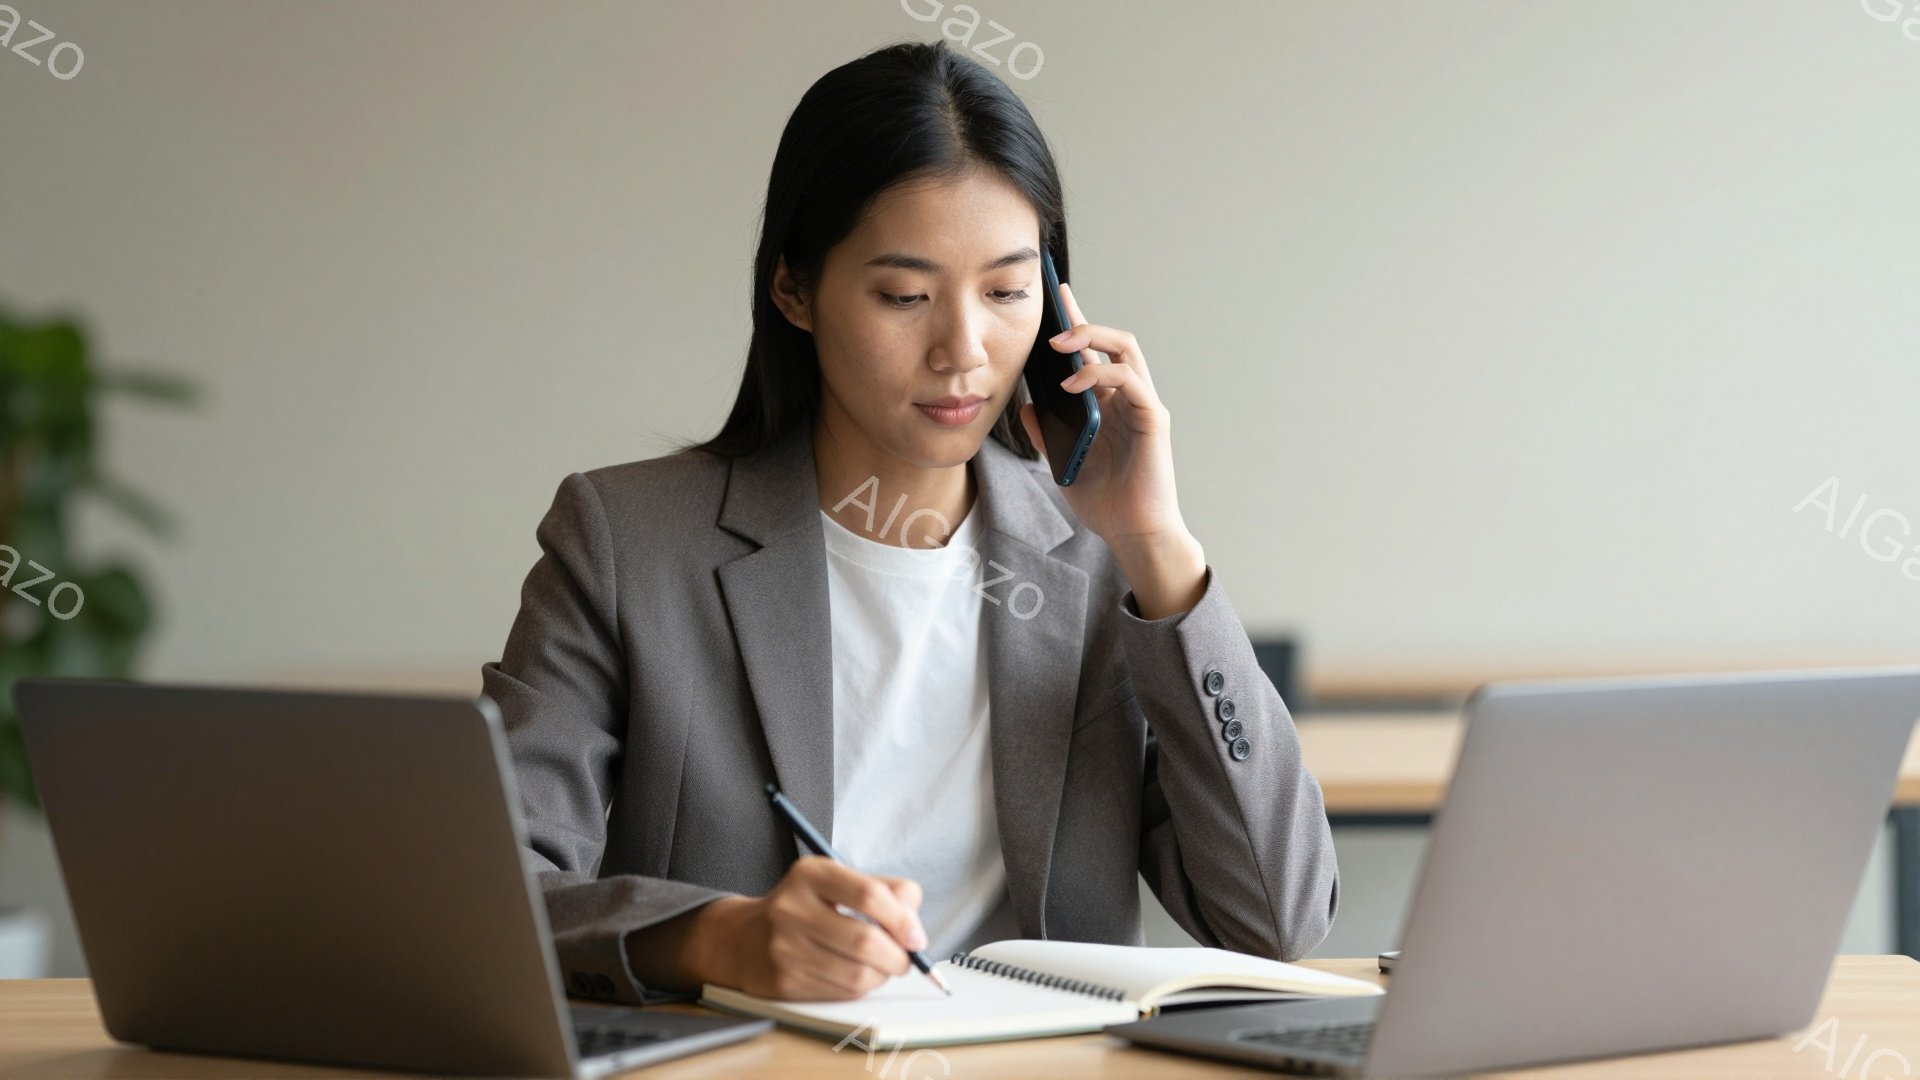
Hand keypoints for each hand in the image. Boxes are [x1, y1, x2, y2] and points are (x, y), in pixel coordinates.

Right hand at [694, 856, 927, 999]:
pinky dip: (860, 988)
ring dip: (881, 975)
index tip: (916, 937)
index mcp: (811, 874)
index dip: (902, 920)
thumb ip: (887, 891)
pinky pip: (841, 992)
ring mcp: (785, 947)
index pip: (869, 895)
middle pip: (865, 940)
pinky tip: (853, 975)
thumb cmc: (807, 907)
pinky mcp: (784, 981)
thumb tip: (915, 931)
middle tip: (905, 959)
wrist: (744, 939)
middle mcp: (792, 908)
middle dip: (898, 957)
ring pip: (857, 974)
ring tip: (879, 967)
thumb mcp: (840, 882)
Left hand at [1018, 281, 1205, 617]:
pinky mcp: (1153, 419)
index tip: (1055, 297)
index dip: (1076, 323)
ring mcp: (1143, 406)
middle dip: (1083, 320)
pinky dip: (1101, 374)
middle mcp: (1128, 398)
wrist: (1132, 533)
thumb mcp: (1062, 461)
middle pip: (1112, 341)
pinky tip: (1074, 383)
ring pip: (1125, 350)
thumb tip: (1027, 406)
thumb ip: (1046, 433)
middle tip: (1054, 311)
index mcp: (1107, 404)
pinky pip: (1131, 380)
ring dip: (1092, 339)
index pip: (1092, 354)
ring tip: (1059, 345)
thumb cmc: (1105, 500)